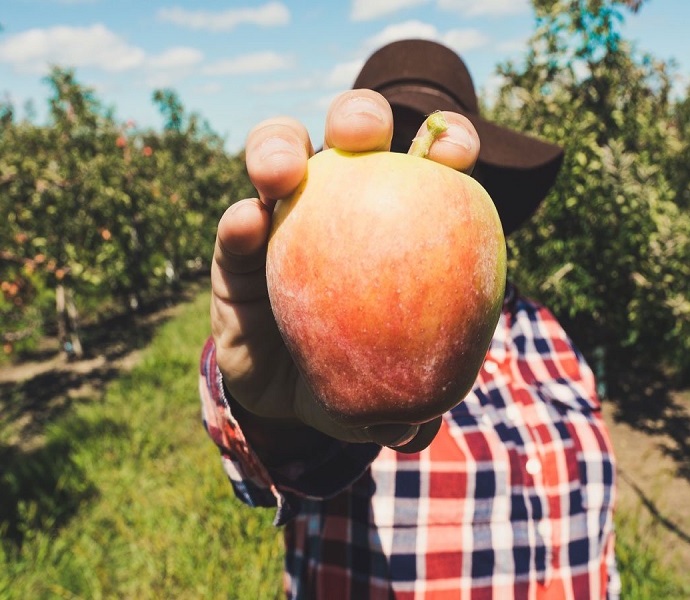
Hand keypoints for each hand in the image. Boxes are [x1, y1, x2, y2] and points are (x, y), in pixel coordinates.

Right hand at [211, 89, 480, 451]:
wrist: (294, 403)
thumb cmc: (358, 380)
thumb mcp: (386, 398)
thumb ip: (406, 405)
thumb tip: (416, 429)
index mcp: (400, 223)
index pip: (429, 169)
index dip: (448, 146)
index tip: (455, 156)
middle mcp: (341, 207)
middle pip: (352, 140)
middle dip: (359, 118)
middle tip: (362, 134)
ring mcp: (284, 222)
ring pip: (279, 158)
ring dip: (278, 150)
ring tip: (278, 171)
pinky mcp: (235, 252)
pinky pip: (234, 229)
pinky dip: (239, 222)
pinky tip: (246, 224)